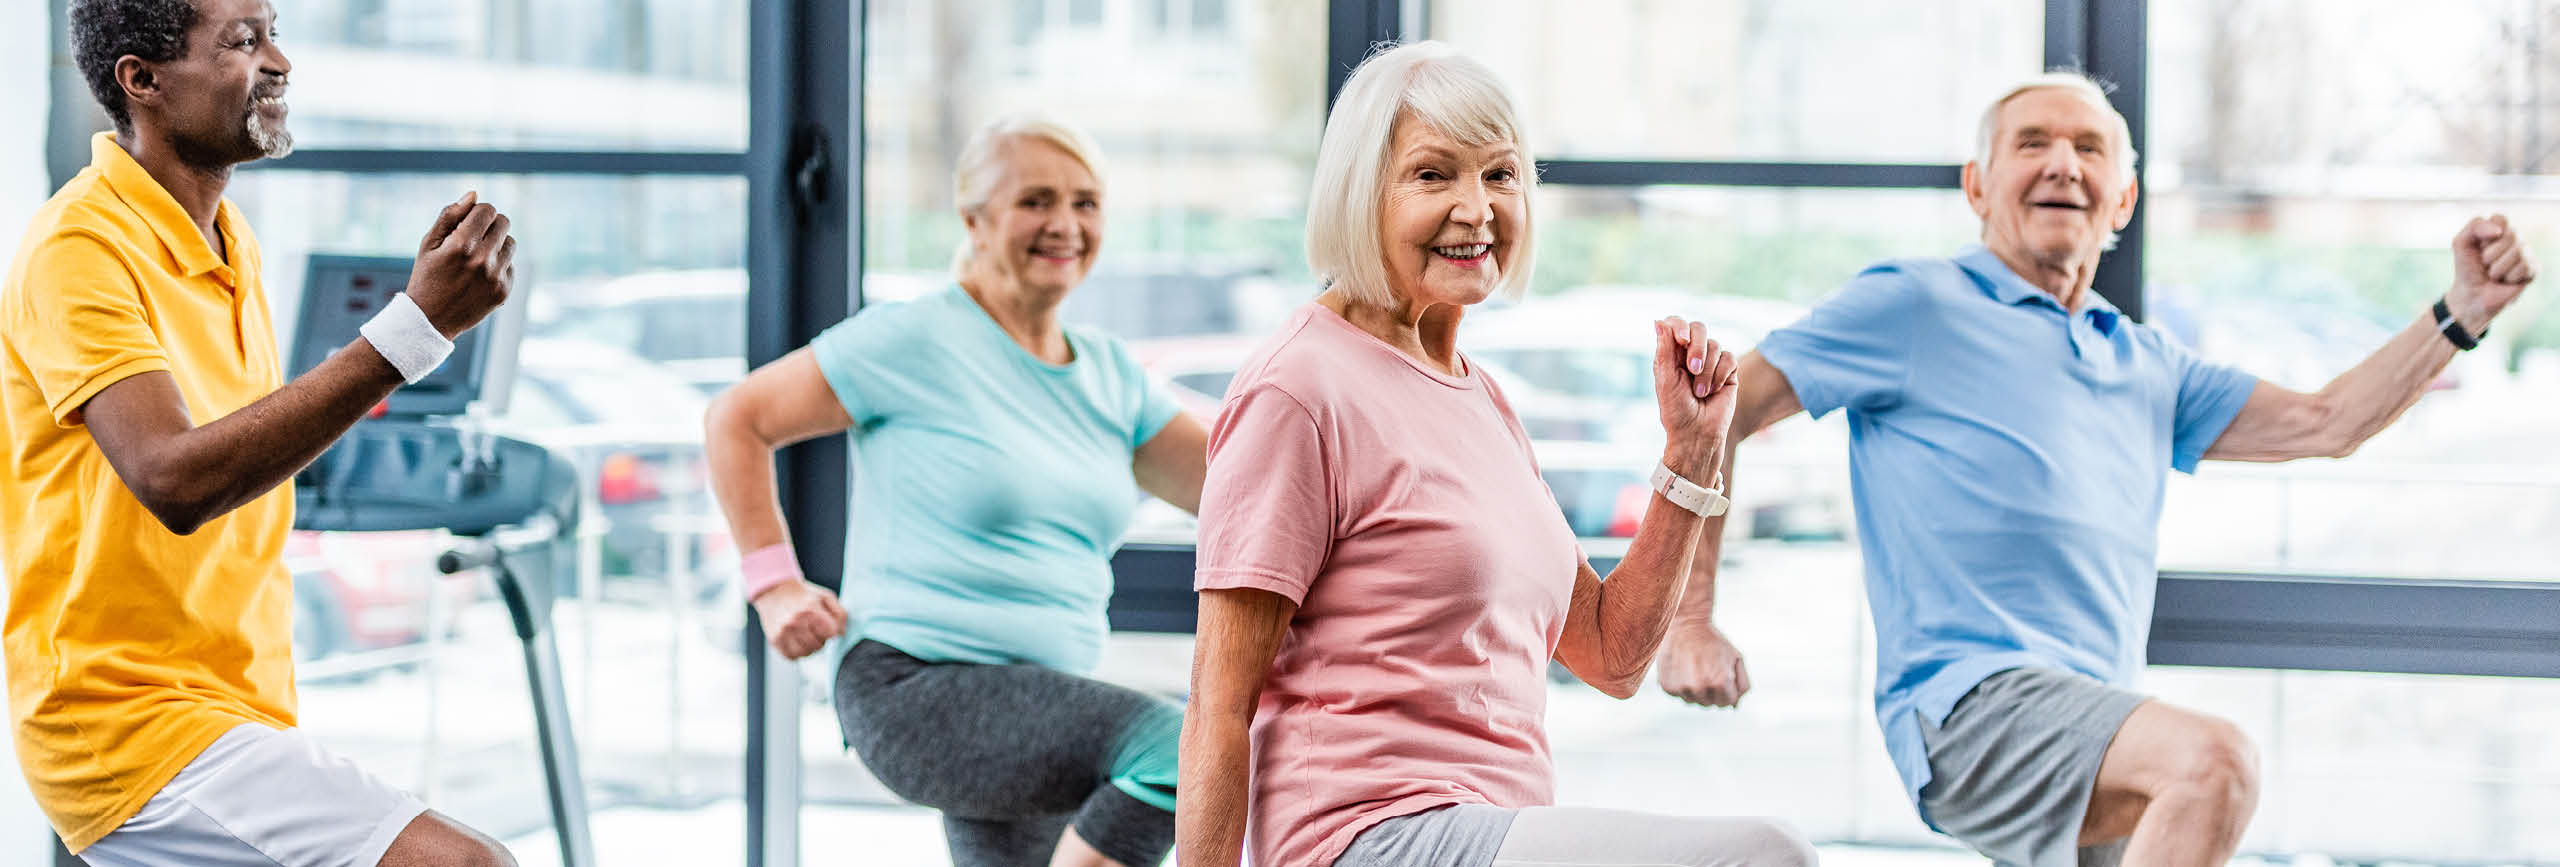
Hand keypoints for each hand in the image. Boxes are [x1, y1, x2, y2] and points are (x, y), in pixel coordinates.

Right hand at [407, 191, 517, 338]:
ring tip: (476, 258)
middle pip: (504, 223)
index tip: (468, 222)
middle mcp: (483, 260)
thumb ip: (450, 215)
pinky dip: (498, 267)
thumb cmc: (427, 276)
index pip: (488, 210)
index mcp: (462, 244)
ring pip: (511, 243)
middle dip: (490, 225)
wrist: (429, 320)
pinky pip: (511, 266)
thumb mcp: (429, 244)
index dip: (478, 212)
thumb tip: (474, 194)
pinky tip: (479, 277)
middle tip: (473, 238)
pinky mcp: (504, 291)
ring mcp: (496, 277)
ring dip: (497, 245)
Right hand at [751, 579, 847, 659]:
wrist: (774, 591)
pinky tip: (797, 641)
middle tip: (815, 630)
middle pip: (818, 645)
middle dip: (821, 639)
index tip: (827, 626)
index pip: (830, 633)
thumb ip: (839, 613)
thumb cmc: (803, 594)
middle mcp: (796, 621)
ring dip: (810, 648)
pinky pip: (791, 656)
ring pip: (805, 653)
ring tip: (806, 636)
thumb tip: (841, 633)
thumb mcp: (825, 596)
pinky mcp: (775, 639)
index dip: (831, 631)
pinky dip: (797, 652)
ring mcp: (784, 631)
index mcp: (810, 608)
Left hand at [1652, 317, 1740, 480]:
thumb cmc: (1676, 410)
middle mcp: (1691, 354)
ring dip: (1707, 370)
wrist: (1697, 434)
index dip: (1679, 325)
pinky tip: (1714, 391)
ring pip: (1715, 345)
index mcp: (1671, 353)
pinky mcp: (1728, 371)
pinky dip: (1720, 374)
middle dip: (1697, 347)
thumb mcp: (1666, 379)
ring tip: (1700, 392)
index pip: (1676, 324)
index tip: (1682, 339)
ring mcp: (1711, 362)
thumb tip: (1658, 321)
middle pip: (1699, 328)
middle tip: (1693, 369)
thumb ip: (1664, 349)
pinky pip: (1729, 358)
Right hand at [1657, 623, 1750, 707]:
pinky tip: (1682, 668)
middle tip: (1706, 669)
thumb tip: (1735, 706)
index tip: (1721, 674)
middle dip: (1711, 691)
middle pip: (1710, 704)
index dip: (1726, 689)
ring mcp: (1681, 688)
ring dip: (1695, 690)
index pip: (1727, 703)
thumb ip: (1741, 684)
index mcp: (1720, 682)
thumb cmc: (1714, 641)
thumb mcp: (1736, 658)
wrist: (1686, 623)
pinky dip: (1680, 685)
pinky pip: (1677, 695)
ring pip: (1693, 701)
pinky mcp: (1667, 686)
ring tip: (1694, 668)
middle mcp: (1700, 687)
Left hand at [2447, 214, 2536, 330]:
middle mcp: (2515, 238)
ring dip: (2498, 267)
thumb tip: (2498, 231)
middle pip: (2511, 234)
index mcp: (2499, 229)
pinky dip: (2509, 276)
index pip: (2500, 218)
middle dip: (2491, 253)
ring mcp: (2526, 252)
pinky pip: (2525, 266)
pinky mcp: (2534, 268)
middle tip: (2485, 264)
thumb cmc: (2467, 268)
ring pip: (2518, 251)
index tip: (2478, 247)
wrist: (2472, 295)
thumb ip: (2475, 227)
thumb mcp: (2461, 243)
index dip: (2486, 235)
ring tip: (2494, 274)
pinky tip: (2506, 280)